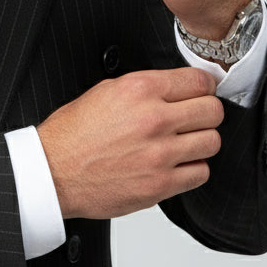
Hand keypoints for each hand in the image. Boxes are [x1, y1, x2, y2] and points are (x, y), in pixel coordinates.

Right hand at [36, 68, 223, 219]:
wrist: (53, 173)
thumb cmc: (73, 135)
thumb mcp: (106, 91)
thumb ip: (146, 88)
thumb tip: (176, 89)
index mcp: (140, 90)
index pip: (199, 81)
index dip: (204, 87)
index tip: (202, 93)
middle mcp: (153, 119)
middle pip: (213, 111)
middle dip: (207, 113)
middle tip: (197, 118)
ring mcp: (159, 154)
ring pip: (212, 142)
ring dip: (202, 142)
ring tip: (186, 143)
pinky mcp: (160, 185)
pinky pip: (201, 173)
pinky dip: (193, 169)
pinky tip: (178, 165)